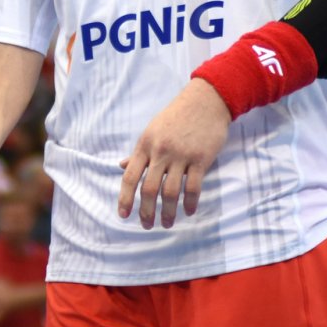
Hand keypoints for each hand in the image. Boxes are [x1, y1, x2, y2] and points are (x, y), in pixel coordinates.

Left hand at [118, 78, 230, 228]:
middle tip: (146, 225)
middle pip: (149, 188)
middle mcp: (160, 152)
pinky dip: (190, 202)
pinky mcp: (201, 159)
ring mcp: (181, 156)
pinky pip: (193, 187)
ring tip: (167, 223)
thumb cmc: (176, 116)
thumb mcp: (151, 130)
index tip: (123, 215)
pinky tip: (188, 211)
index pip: (130, 177)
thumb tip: (121, 167)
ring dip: (168, 212)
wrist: (205, 101)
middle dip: (146, 211)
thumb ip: (138, 152)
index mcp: (145, 145)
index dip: (125, 198)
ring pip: (170, 192)